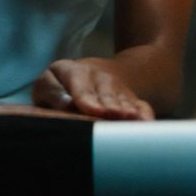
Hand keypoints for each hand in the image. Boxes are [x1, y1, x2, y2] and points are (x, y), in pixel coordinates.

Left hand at [32, 58, 154, 119]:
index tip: (95, 111)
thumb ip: (52, 93)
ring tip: (134, 121)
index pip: (81, 87)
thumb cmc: (59, 86)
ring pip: (123, 100)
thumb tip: (67, 105)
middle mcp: (98, 77)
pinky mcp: (130, 98)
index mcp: (73, 71)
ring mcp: (116, 87)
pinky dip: (144, 114)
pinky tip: (148, 124)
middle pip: (106, 94)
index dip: (88, 100)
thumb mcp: (47, 85)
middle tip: (117, 116)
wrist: (89, 73)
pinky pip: (140, 105)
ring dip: (129, 111)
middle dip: (112, 106)